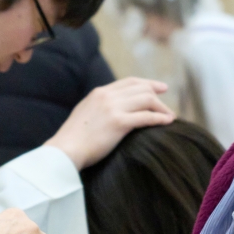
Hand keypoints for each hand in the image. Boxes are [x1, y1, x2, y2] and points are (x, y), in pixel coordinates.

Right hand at [43, 78, 174, 169]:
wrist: (64, 151)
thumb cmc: (72, 141)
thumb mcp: (84, 115)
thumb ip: (97, 109)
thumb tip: (109, 112)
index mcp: (99, 93)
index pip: (129, 82)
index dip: (147, 83)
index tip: (160, 88)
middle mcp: (106, 96)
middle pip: (141, 89)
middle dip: (158, 96)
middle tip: (168, 106)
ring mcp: (112, 108)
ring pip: (146, 100)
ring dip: (161, 108)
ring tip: (170, 117)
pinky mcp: (118, 123)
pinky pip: (146, 117)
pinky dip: (159, 118)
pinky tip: (167, 122)